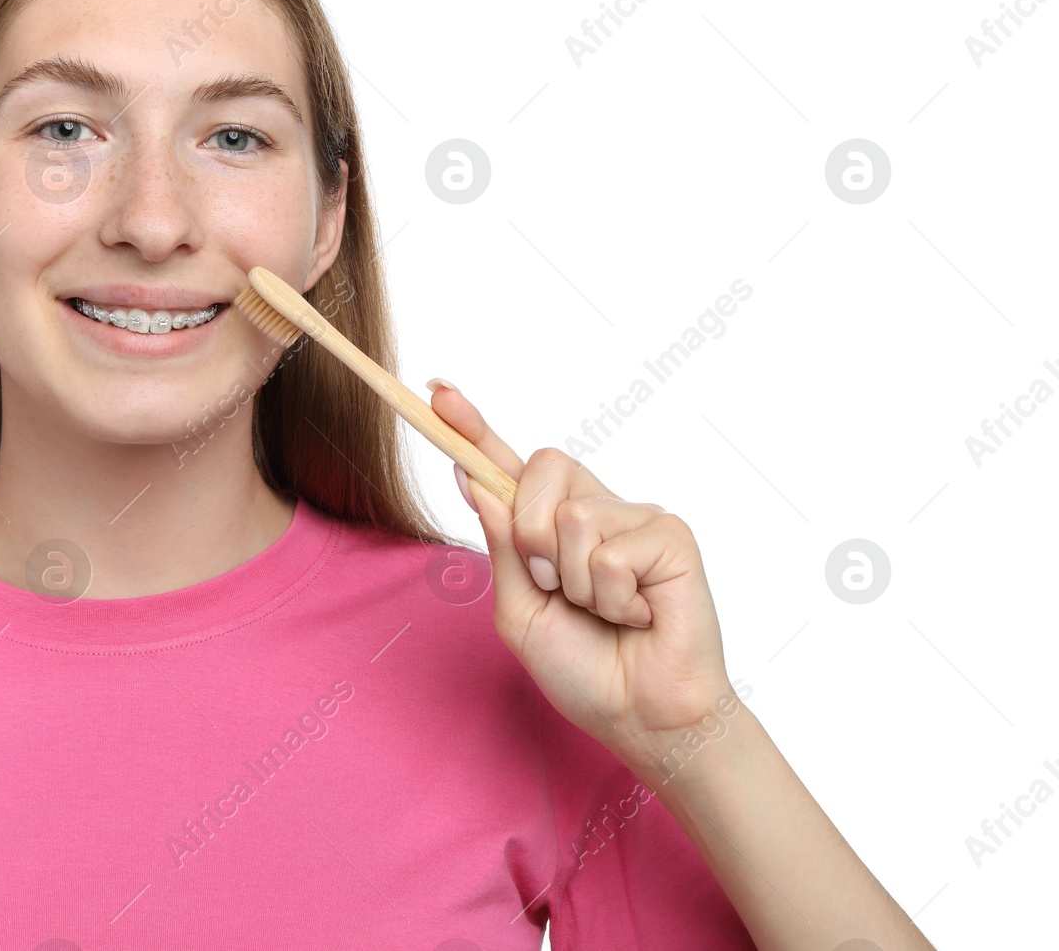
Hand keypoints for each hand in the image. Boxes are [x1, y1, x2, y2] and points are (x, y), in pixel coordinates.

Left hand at [428, 381, 735, 764]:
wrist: (639, 717)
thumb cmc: (583, 670)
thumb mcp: (520, 609)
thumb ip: (501, 545)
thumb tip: (472, 478)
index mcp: (549, 526)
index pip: (508, 466)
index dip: (474, 428)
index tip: (438, 391)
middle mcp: (593, 510)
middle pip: (540, 467)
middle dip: (530, 534)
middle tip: (556, 588)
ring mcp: (634, 518)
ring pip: (572, 517)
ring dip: (575, 582)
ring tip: (607, 612)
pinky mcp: (671, 536)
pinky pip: (613, 551)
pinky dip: (613, 597)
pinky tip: (639, 616)